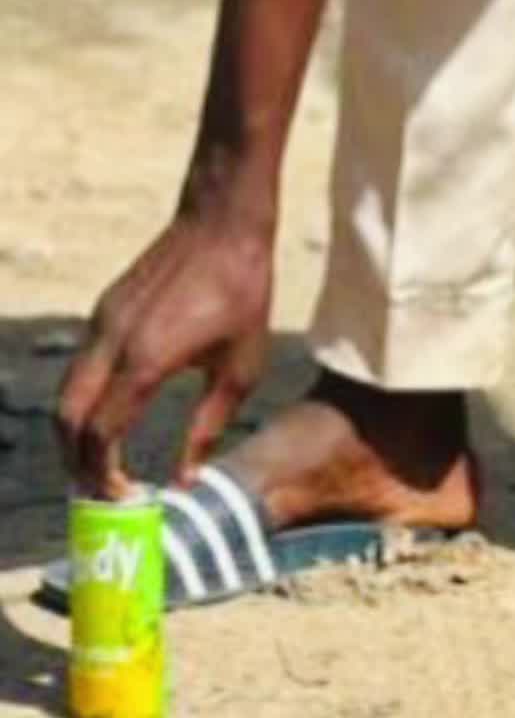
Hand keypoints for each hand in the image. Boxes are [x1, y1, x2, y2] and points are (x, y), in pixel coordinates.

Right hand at [56, 203, 273, 496]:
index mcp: (146, 359)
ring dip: (75, 431)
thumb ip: (208, 426)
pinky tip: (112, 415)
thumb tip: (186, 478)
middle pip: (67, 418)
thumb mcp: (241, 366)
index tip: (121, 498)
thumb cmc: (242, 291)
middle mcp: (112, 339)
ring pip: (67, 390)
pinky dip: (84, 399)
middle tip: (100, 490)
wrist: (223, 220)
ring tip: (102, 461)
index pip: (100, 433)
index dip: (102, 474)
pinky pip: (82, 364)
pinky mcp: (106, 306)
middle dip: (75, 461)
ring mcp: (103, 320)